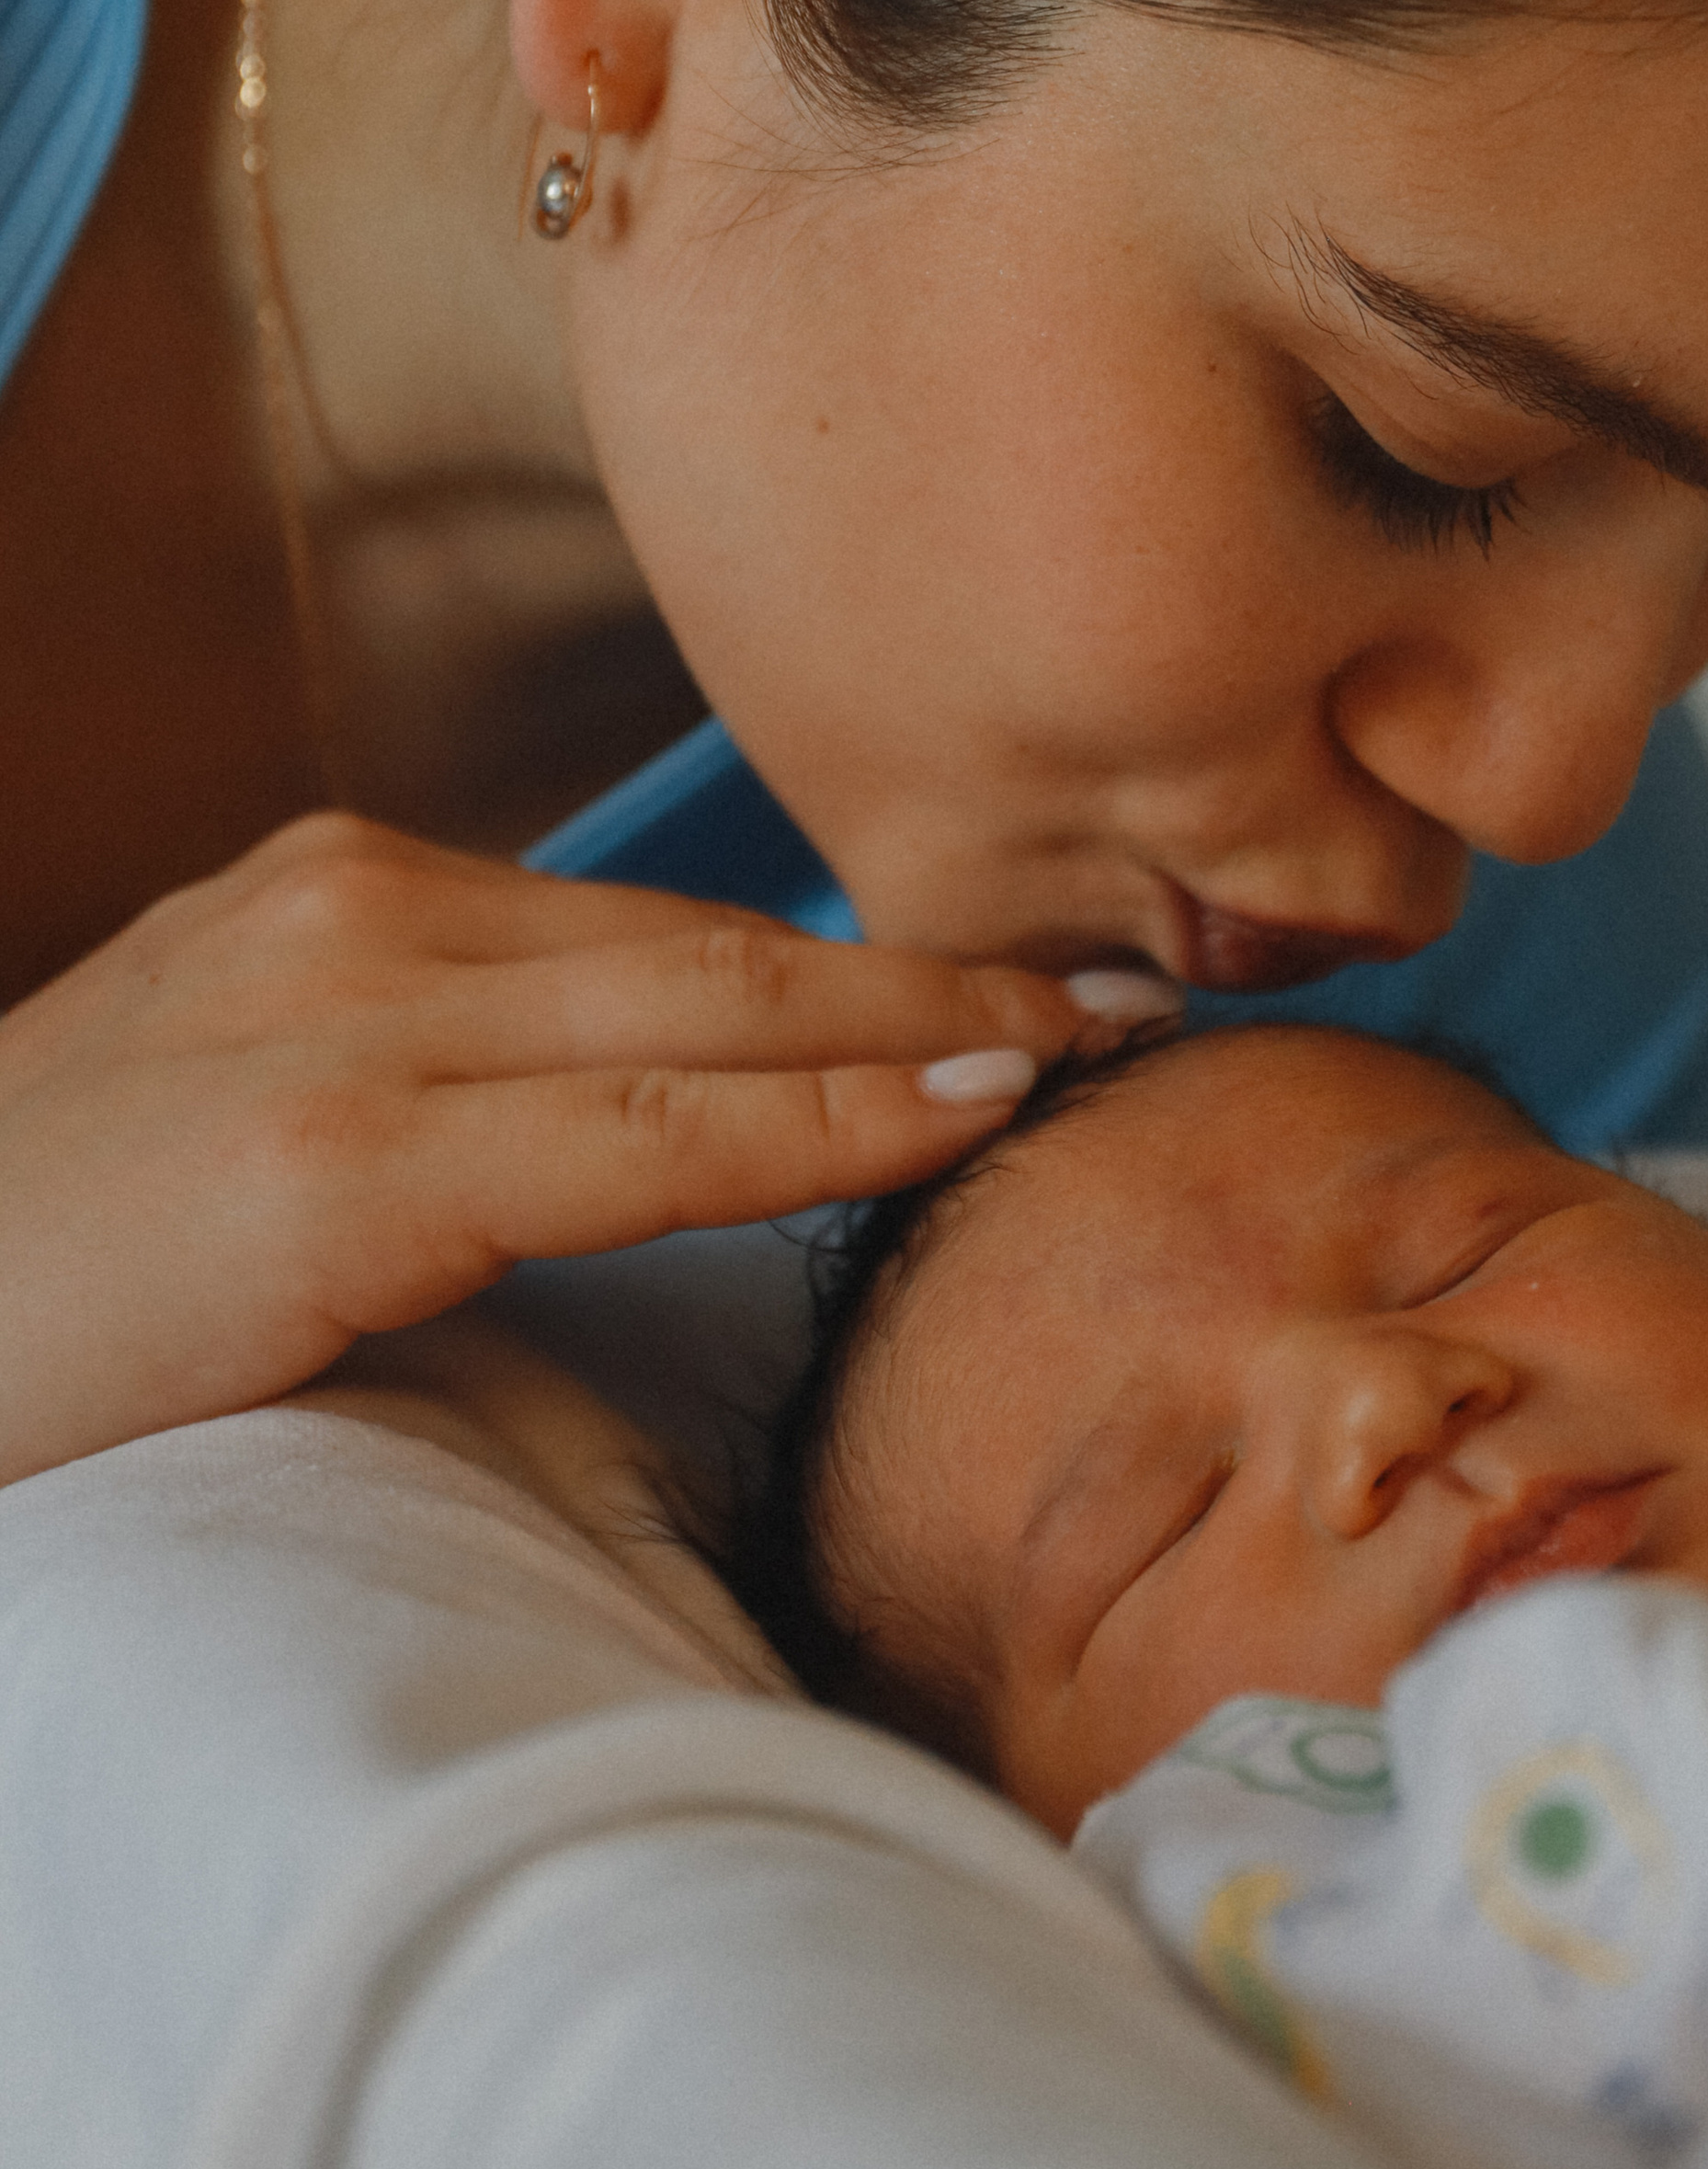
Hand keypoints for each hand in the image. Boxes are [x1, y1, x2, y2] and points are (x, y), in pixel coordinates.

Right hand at [0, 812, 1167, 1490]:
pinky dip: (822, 1120)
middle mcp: (355, 911)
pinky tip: (960, 1110)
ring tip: (1098, 1034)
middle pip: (714, 946)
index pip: (655, 934)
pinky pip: (644, 1133)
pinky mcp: (337, 1157)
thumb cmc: (49, 1271)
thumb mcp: (244, 1121)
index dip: (854, 960)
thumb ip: (429, 1095)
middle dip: (937, 967)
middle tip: (1138, 975)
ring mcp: (346, 1018)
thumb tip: (633, 1132)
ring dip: (927, 1023)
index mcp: (339, 898)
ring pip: (710, 1013)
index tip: (1020, 976)